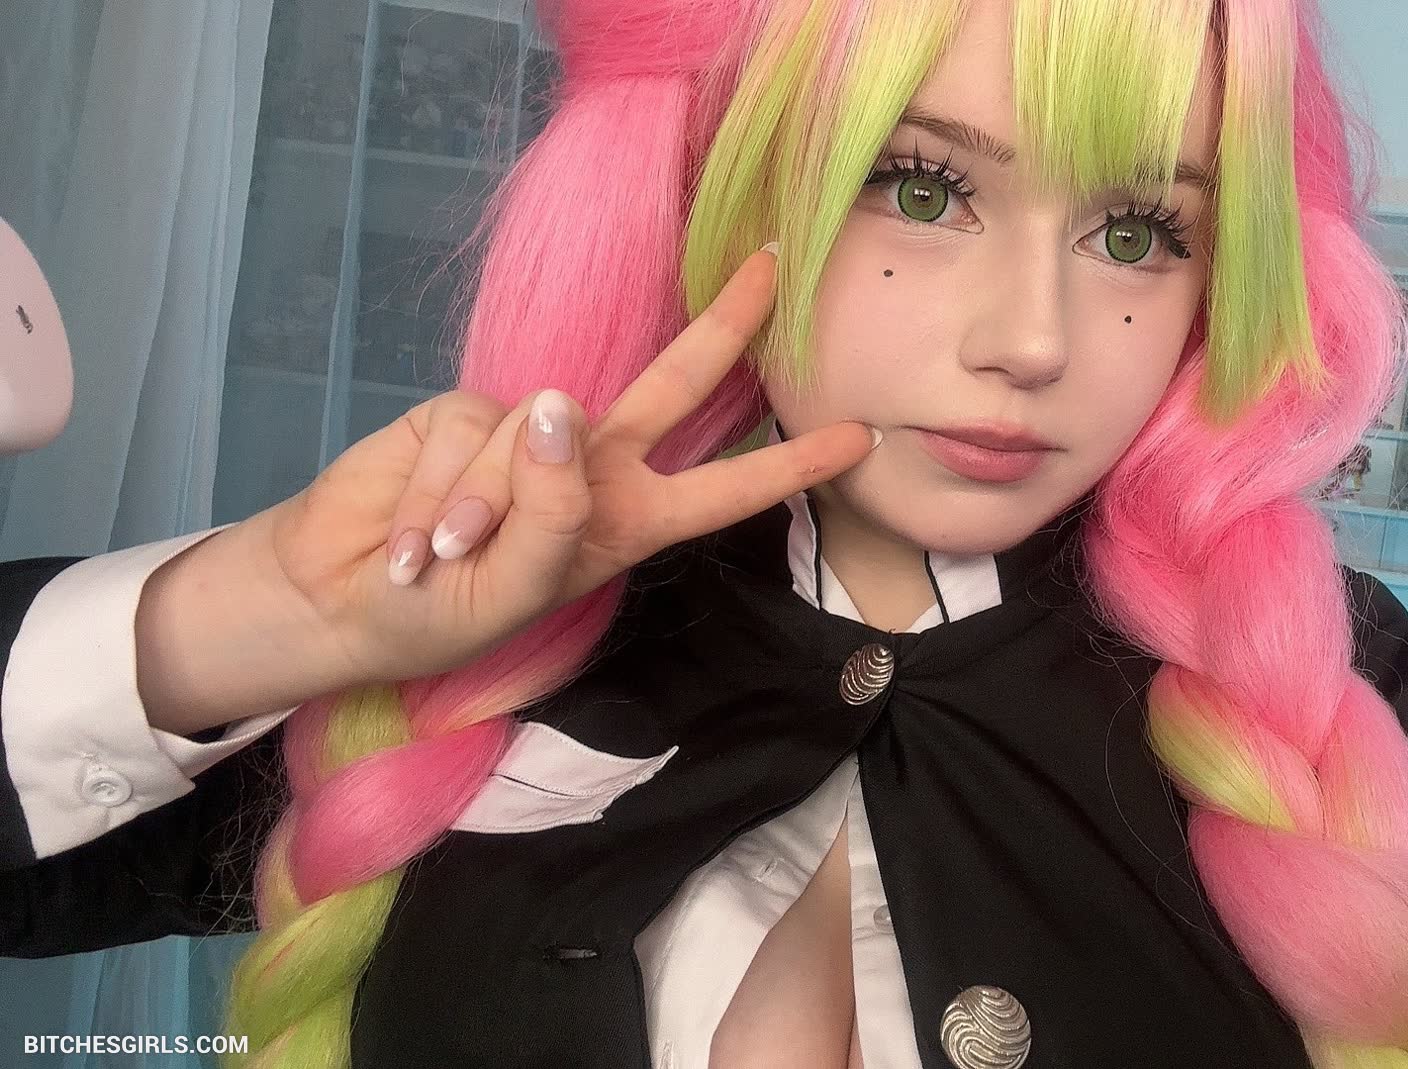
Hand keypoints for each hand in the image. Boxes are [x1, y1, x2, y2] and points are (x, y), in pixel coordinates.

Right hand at [251, 246, 874, 688]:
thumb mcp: (515, 590)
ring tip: (447, 555)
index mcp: (628, 522)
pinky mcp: (462, 411)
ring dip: (486, 505)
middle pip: (674, 385)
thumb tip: (563, 405)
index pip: (723, 489)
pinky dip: (442, 491)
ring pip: (541, 429)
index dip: (790, 465)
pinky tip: (415, 535)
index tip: (858, 438)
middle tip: (776, 263)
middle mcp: (593, 468)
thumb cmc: (440, 614)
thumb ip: (551, 509)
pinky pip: (472, 432)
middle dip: (725, 326)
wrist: (340, 602)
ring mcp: (531, 433)